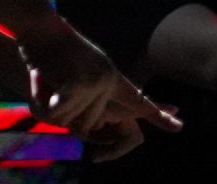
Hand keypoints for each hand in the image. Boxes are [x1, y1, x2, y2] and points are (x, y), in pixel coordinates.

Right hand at [17, 16, 181, 141]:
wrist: (38, 25)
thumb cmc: (50, 46)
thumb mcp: (80, 65)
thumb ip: (90, 88)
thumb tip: (96, 119)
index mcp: (111, 76)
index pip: (137, 99)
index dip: (157, 113)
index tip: (179, 126)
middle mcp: (108, 81)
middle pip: (91, 125)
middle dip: (67, 114)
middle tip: (50, 85)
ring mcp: (95, 84)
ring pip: (74, 122)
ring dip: (52, 108)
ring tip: (44, 80)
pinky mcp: (76, 87)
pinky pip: (59, 114)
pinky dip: (42, 104)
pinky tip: (38, 81)